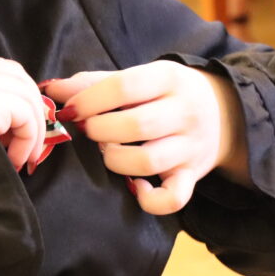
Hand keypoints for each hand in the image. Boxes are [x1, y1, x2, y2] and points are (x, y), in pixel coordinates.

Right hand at [0, 56, 45, 172]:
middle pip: (17, 76)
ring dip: (32, 129)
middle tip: (30, 141)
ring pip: (25, 94)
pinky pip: (25, 113)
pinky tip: (16, 159)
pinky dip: (29, 138)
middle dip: (31, 109)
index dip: (18, 96)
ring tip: (23, 157)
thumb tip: (12, 120)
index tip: (21, 127)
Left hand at [43, 61, 246, 214]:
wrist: (224, 111)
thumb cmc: (165, 93)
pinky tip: (133, 186)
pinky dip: (149, 199)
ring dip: (115, 160)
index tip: (71, 110)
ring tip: (108, 151)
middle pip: (134, 126)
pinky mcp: (193, 175)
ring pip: (148, 162)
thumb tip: (50, 89)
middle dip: (99, 131)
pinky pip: (173, 198)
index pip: (123, 87)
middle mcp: (184, 111)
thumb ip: (94, 83)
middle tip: (89, 131)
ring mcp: (191, 146)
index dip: (89, 101)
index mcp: (168, 78)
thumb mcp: (138, 77)